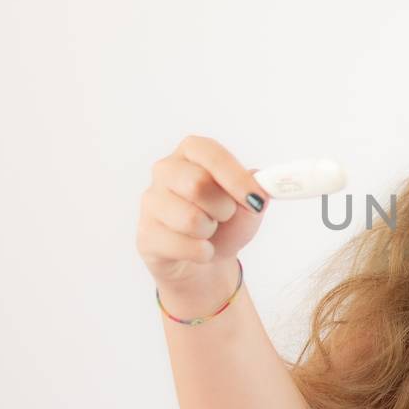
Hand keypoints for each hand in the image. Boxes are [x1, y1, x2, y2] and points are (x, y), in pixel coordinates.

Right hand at [136, 133, 271, 287]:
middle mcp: (166, 170)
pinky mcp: (146, 233)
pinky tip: (199, 250)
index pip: (210, 153)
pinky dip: (202, 253)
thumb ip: (258, 192)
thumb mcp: (249, 205)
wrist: (206, 256)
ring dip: (211, 232)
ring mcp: (151, 201)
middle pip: (197, 185)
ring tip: (209, 231)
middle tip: (226, 216)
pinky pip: (181, 246)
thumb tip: (261, 187)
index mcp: (192, 152)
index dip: (235, 177)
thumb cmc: (226, 222)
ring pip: (190, 219)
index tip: (255, 199)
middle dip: (223, 209)